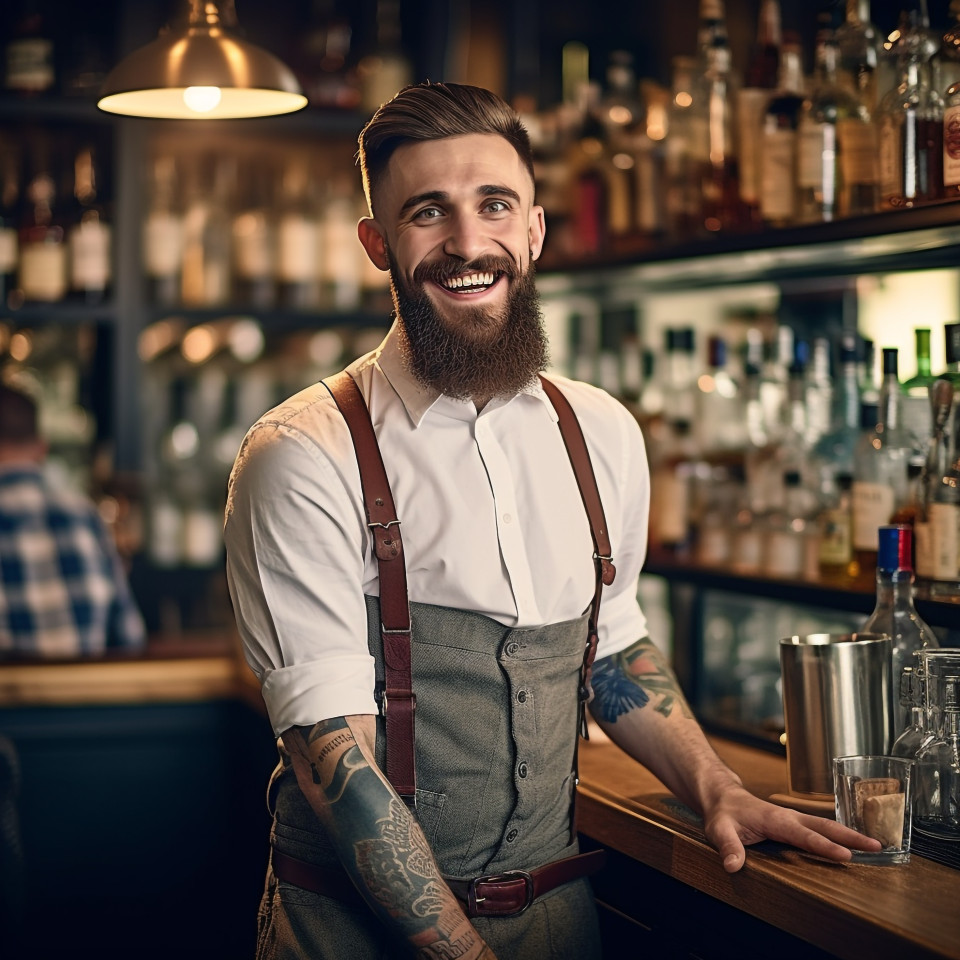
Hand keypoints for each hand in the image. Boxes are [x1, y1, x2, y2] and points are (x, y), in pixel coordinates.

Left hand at [701, 784, 882, 872]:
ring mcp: (793, 818)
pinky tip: (852, 843)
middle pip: (824, 826)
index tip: (846, 857)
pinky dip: (838, 834)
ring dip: (849, 834)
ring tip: (875, 845)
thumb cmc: (722, 813)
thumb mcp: (719, 830)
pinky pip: (820, 828)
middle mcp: (789, 817)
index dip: (825, 847)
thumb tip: (733, 865)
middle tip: (876, 847)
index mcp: (775, 819)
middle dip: (850, 836)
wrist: (722, 796)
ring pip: (825, 825)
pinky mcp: (794, 822)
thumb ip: (728, 846)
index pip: (804, 835)